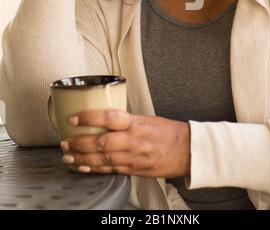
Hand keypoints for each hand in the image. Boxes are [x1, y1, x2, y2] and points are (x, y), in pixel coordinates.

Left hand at [60, 109, 190, 177]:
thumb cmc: (168, 132)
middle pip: (101, 142)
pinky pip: (111, 170)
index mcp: (136, 123)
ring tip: (68, 156)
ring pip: (103, 159)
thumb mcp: (146, 118)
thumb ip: (125, 120)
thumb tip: (104, 118)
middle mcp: (133, 140)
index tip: (73, 118)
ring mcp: (133, 157)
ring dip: (82, 158)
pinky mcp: (134, 170)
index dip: (89, 117)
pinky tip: (83, 167)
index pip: (108, 117)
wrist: (187, 150)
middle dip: (79, 143)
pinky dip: (95, 169)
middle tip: (65, 142)